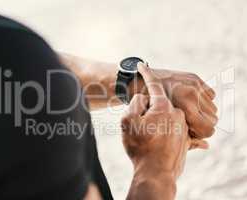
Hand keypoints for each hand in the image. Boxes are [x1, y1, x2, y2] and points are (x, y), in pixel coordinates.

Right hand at [122, 66, 207, 199]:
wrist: (156, 173)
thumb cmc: (139, 147)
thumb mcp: (128, 121)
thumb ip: (136, 102)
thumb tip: (144, 98)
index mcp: (164, 106)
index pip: (154, 84)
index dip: (145, 74)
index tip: (141, 65)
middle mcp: (177, 113)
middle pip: (159, 103)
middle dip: (147, 108)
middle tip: (138, 124)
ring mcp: (183, 126)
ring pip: (165, 116)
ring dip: (155, 121)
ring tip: (146, 137)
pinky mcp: (185, 138)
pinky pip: (172, 128)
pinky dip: (164, 130)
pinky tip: (158, 138)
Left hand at [131, 66, 217, 138]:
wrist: (140, 82)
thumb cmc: (149, 110)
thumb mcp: (164, 127)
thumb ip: (186, 138)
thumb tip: (206, 146)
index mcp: (185, 109)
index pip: (208, 130)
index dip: (200, 133)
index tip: (192, 131)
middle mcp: (192, 96)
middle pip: (213, 119)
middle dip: (202, 122)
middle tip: (188, 121)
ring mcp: (194, 86)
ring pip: (212, 107)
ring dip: (203, 111)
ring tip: (188, 110)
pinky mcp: (195, 78)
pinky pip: (210, 95)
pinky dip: (203, 99)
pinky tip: (189, 101)